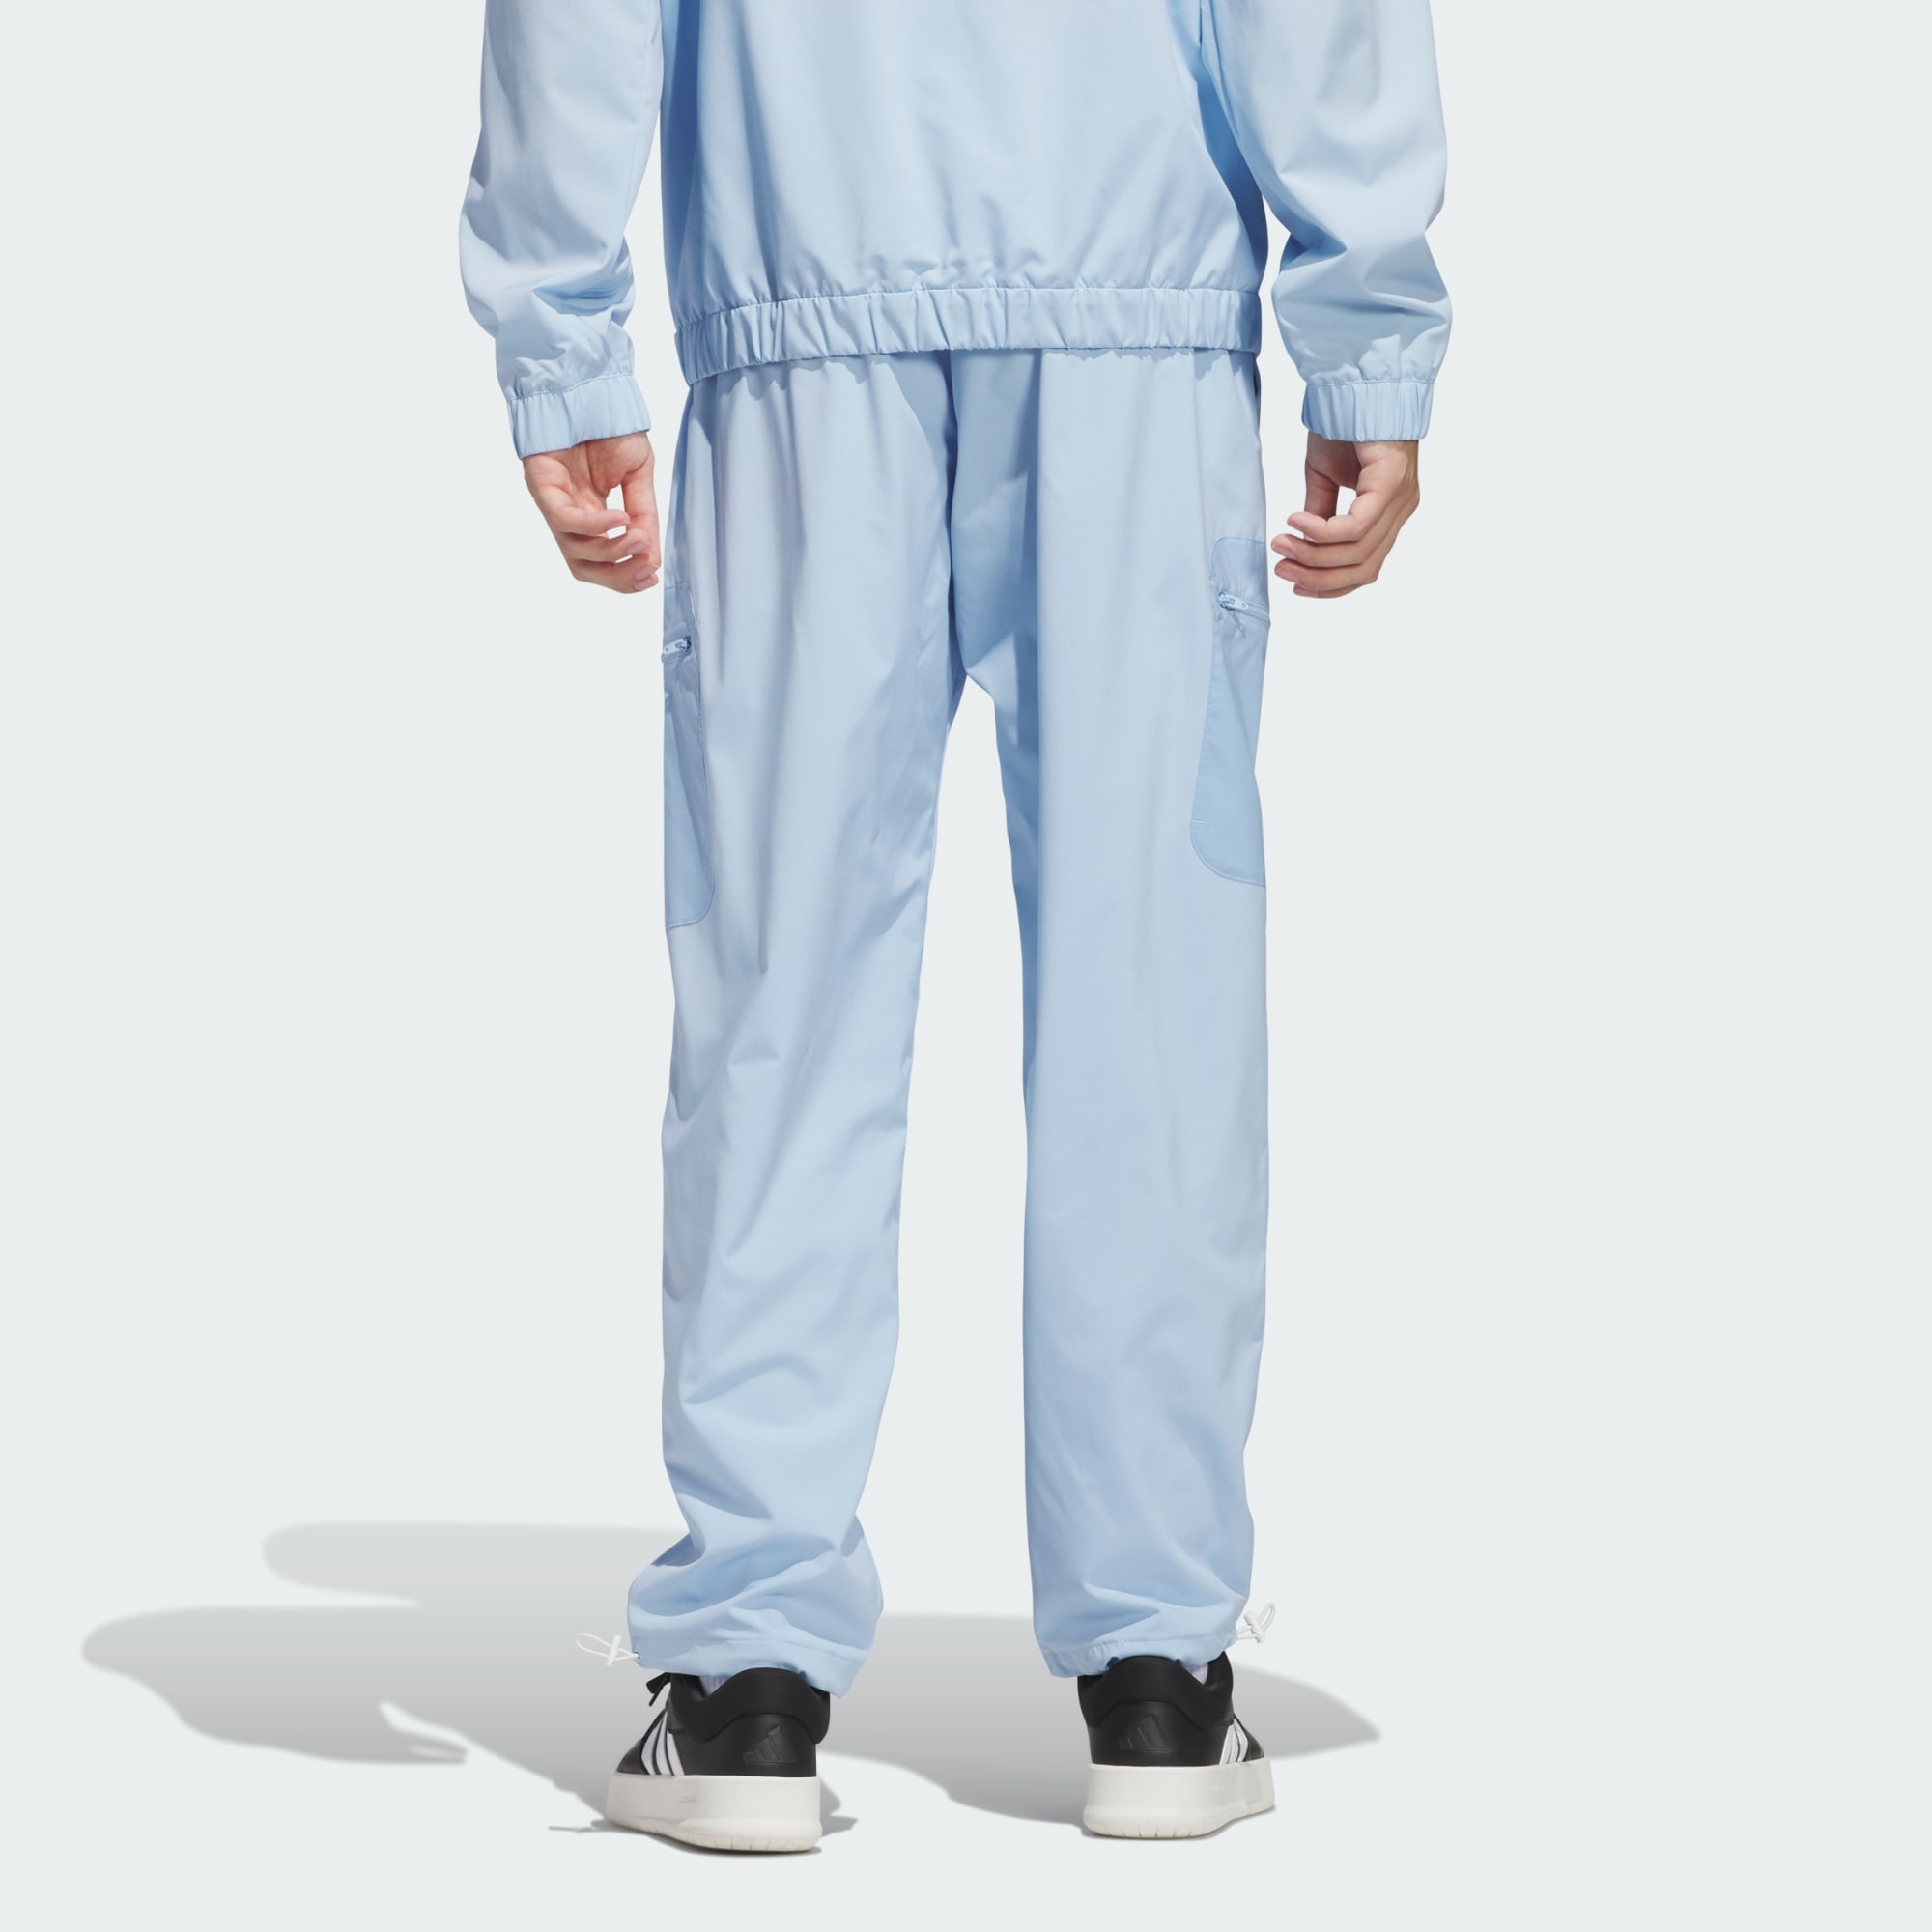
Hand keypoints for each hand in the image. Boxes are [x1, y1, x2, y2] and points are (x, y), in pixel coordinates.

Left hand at [521, 433, 660, 593]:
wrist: (591, 389)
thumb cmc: (611, 427)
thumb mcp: (639, 476)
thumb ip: (644, 516)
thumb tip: (651, 558)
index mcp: (593, 515)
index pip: (604, 561)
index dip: (627, 577)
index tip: (653, 576)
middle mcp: (572, 515)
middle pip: (586, 567)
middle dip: (618, 576)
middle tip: (646, 571)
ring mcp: (555, 503)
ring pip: (575, 551)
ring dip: (612, 551)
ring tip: (638, 539)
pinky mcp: (541, 487)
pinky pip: (565, 520)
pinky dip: (594, 526)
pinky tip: (620, 519)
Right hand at [1271, 434, 1419, 597]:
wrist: (1357, 381)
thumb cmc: (1345, 421)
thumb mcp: (1325, 477)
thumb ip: (1320, 512)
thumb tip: (1306, 543)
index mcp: (1388, 512)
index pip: (1365, 567)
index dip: (1330, 585)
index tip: (1294, 583)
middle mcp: (1400, 510)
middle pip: (1363, 569)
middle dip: (1317, 577)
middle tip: (1281, 568)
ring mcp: (1400, 500)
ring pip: (1357, 554)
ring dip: (1313, 555)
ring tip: (1282, 544)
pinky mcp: (1391, 486)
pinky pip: (1354, 529)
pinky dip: (1320, 532)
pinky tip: (1296, 521)